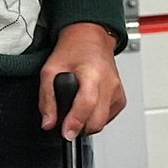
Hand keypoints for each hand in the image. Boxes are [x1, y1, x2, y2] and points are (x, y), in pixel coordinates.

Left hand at [39, 23, 125, 139]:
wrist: (90, 35)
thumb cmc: (73, 48)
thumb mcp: (50, 68)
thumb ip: (47, 98)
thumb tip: (49, 123)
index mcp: (92, 73)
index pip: (87, 105)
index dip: (75, 123)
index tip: (66, 132)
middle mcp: (109, 82)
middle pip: (97, 120)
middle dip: (80, 126)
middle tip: (68, 119)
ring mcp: (117, 89)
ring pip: (103, 121)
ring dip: (89, 121)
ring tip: (78, 105)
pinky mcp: (121, 95)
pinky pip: (109, 117)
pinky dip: (98, 116)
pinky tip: (90, 103)